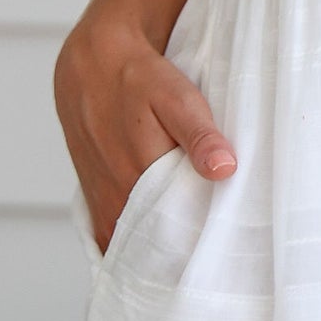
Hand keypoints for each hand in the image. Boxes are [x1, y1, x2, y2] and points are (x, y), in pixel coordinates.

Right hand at [55, 0, 235, 255]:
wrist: (92, 66)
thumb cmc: (139, 80)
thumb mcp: (177, 98)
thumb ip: (200, 135)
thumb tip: (225, 169)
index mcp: (140, 176)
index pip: (177, 232)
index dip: (202, 242)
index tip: (228, 247)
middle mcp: (116, 196)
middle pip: (156, 242)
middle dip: (184, 250)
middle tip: (216, 253)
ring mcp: (102, 201)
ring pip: (134, 241)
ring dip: (160, 247)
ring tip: (191, 250)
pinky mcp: (94, 199)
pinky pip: (115, 235)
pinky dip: (136, 242)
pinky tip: (159, 241)